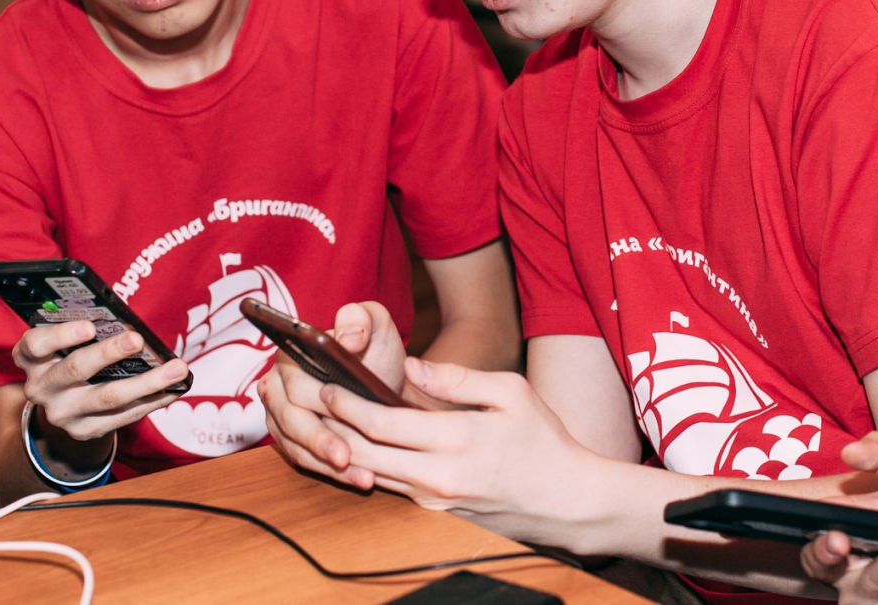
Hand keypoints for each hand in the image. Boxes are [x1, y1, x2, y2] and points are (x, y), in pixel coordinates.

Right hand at [14, 320, 189, 444]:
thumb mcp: (62, 343)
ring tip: (176, 369)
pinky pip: (124, 416)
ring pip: (108, 397)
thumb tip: (126, 320)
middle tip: (138, 339)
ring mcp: (63, 413)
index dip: (62, 335)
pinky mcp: (84, 430)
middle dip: (109, 353)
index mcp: (32, 358)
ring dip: (147, 382)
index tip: (90, 326)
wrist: (60, 405)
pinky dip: (153, 401)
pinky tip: (174, 389)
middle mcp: (42, 387)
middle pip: (75, 369)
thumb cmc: (67, 357)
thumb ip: (82, 331)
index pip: (37, 345)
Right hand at [259, 301, 408, 482]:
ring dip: (327, 465)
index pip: (293, 383)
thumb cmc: (374, 348)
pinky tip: (359, 479)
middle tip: (346, 457)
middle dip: (319, 440)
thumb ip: (359, 319)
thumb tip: (348, 337)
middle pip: (291, 419)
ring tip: (361, 476)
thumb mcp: (374, 323)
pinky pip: (306, 461)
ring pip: (297, 446)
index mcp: (289, 354)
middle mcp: (277, 386)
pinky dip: (332, 474)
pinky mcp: (292, 441)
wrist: (384, 378)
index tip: (338, 415)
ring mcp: (282, 417)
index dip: (314, 403)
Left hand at [316, 355, 601, 546]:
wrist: (567, 502)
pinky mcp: (436, 512)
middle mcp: (436, 477)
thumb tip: (411, 365)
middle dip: (331, 428)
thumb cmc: (544, 441)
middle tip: (310, 403)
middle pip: (362, 455)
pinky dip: (366, 465)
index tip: (327, 385)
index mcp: (454, 441)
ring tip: (323, 421)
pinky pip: (390, 486)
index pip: (380, 424)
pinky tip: (356, 445)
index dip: (347, 404)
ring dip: (342, 449)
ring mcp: (434, 500)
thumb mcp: (511, 392)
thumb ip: (457, 378)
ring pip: (370, 474)